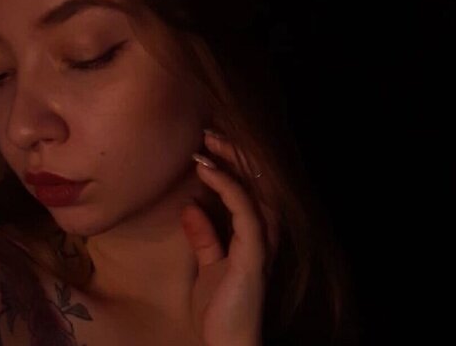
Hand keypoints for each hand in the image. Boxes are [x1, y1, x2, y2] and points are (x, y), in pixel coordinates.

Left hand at [182, 129, 279, 345]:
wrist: (227, 343)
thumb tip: (191, 206)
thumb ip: (204, 236)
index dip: (233, 160)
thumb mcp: (208, 266)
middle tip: (207, 130)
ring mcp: (262, 242)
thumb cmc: (219, 309)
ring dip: (233, 160)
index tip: (207, 141)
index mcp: (255, 233)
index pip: (251, 185)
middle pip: (258, 179)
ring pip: (256, 187)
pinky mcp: (254, 253)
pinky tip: (208, 171)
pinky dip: (227, 185)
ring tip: (209, 140)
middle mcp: (264, 233)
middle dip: (235, 151)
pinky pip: (244, 209)